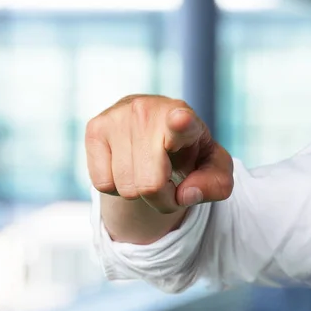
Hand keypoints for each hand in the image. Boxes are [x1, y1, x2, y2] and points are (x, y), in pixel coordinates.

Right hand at [85, 95, 233, 213]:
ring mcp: (118, 118)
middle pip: (150, 186)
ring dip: (138, 194)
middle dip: (161, 198)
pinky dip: (115, 187)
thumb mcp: (214, 169)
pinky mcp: (95, 129)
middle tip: (168, 182)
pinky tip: (125, 167)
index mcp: (185, 117)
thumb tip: (185, 194)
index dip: (180, 124)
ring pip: (125, 188)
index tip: (180, 120)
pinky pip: (102, 184)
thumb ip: (216, 185)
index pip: (181, 123)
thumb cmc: (188, 151)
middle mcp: (148, 112)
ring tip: (146, 171)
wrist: (153, 129)